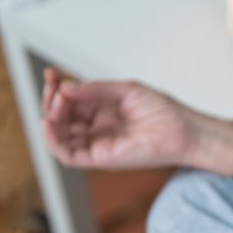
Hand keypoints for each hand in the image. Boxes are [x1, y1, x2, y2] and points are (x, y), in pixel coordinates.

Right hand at [40, 67, 201, 169]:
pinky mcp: (98, 159)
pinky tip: (49, 123)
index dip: (56, 87)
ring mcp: (95, 143)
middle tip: (55, 87)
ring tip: (57, 102)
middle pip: (59, 116)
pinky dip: (52, 141)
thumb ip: (95, 90)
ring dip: (50, 118)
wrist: (182, 130)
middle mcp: (95, 127)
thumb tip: (64, 88)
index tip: (50, 73)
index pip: (68, 100)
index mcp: (100, 110)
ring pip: (58, 135)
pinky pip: (67, 154)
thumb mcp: (126, 90)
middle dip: (51, 100)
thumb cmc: (161, 110)